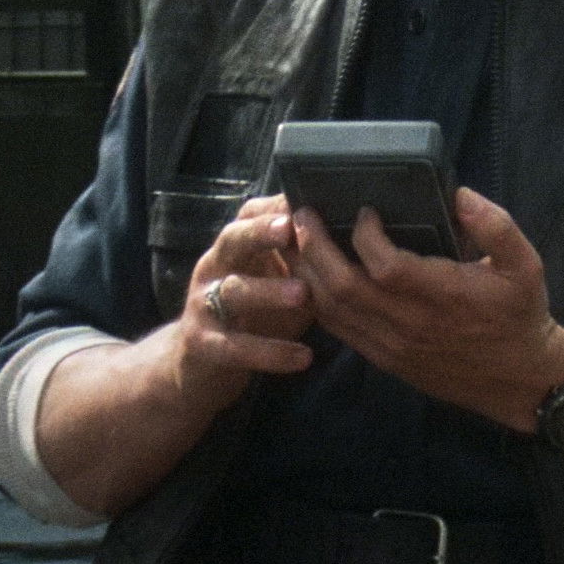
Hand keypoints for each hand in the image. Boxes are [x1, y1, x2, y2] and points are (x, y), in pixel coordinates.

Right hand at [172, 194, 314, 406]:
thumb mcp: (280, 278)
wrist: (201, 363)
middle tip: (289, 230)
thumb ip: (306, 257)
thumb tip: (362, 233)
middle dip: (260, 232)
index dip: (275, 207)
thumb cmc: (256, 311)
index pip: (251, 214)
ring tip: (303, 294)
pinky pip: (235, 346)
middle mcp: (215, 266)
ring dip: (268, 291)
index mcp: (237, 246)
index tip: (306, 199)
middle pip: (233, 239)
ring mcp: (204, 303)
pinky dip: (269, 352)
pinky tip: (303, 357)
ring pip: (233, 291)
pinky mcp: (202, 342)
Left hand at [290, 186, 563, 431]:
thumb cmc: (521, 315)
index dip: (365, 235)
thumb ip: (496, 226)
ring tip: (297, 241)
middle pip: (344, 287)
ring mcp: (394, 345)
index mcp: (446, 297)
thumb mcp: (527, 264)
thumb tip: (460, 195)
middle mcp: (412, 324)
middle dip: (316, 247)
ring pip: (334, 310)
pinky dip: (319, 301)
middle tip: (303, 216)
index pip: (386, 266)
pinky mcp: (385, 359)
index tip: (364, 211)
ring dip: (308, 273)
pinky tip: (313, 278)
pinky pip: (340, 330)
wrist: (519, 379)